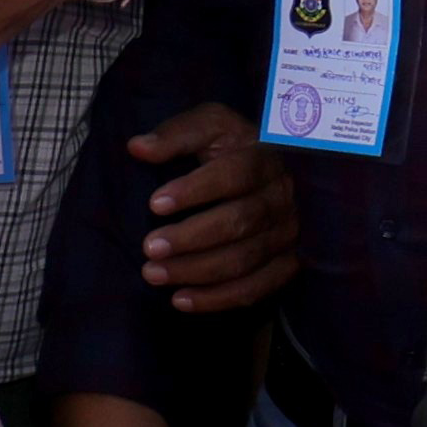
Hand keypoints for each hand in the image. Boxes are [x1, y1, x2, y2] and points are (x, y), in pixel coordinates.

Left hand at [131, 104, 302, 314]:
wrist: (273, 173)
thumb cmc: (233, 148)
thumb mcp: (210, 127)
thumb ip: (177, 134)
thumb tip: (138, 147)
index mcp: (264, 158)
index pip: (234, 175)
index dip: (195, 191)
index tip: (154, 204)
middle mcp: (283, 198)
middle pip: (239, 222)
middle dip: (190, 238)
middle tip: (149, 248)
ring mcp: (289, 234)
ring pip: (245, 259)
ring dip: (196, 271)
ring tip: (153, 274)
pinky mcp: (288, 264)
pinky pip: (256, 288)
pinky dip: (218, 299)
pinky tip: (180, 300)